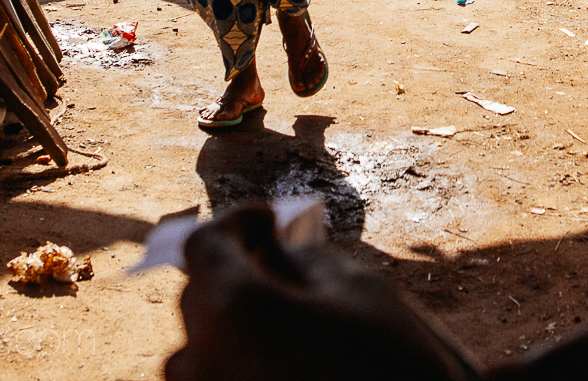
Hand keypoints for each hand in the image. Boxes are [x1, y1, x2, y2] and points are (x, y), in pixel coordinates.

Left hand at [169, 205, 464, 380]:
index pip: (205, 245)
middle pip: (197, 299)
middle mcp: (203, 359)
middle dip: (234, 273)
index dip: (237, 222)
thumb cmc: (392, 366)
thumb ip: (305, 262)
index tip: (269, 221)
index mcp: (235, 308)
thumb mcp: (359, 291)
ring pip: (195, 354)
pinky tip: (281, 364)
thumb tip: (276, 255)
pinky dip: (235, 369)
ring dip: (227, 329)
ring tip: (278, 323)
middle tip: (278, 264)